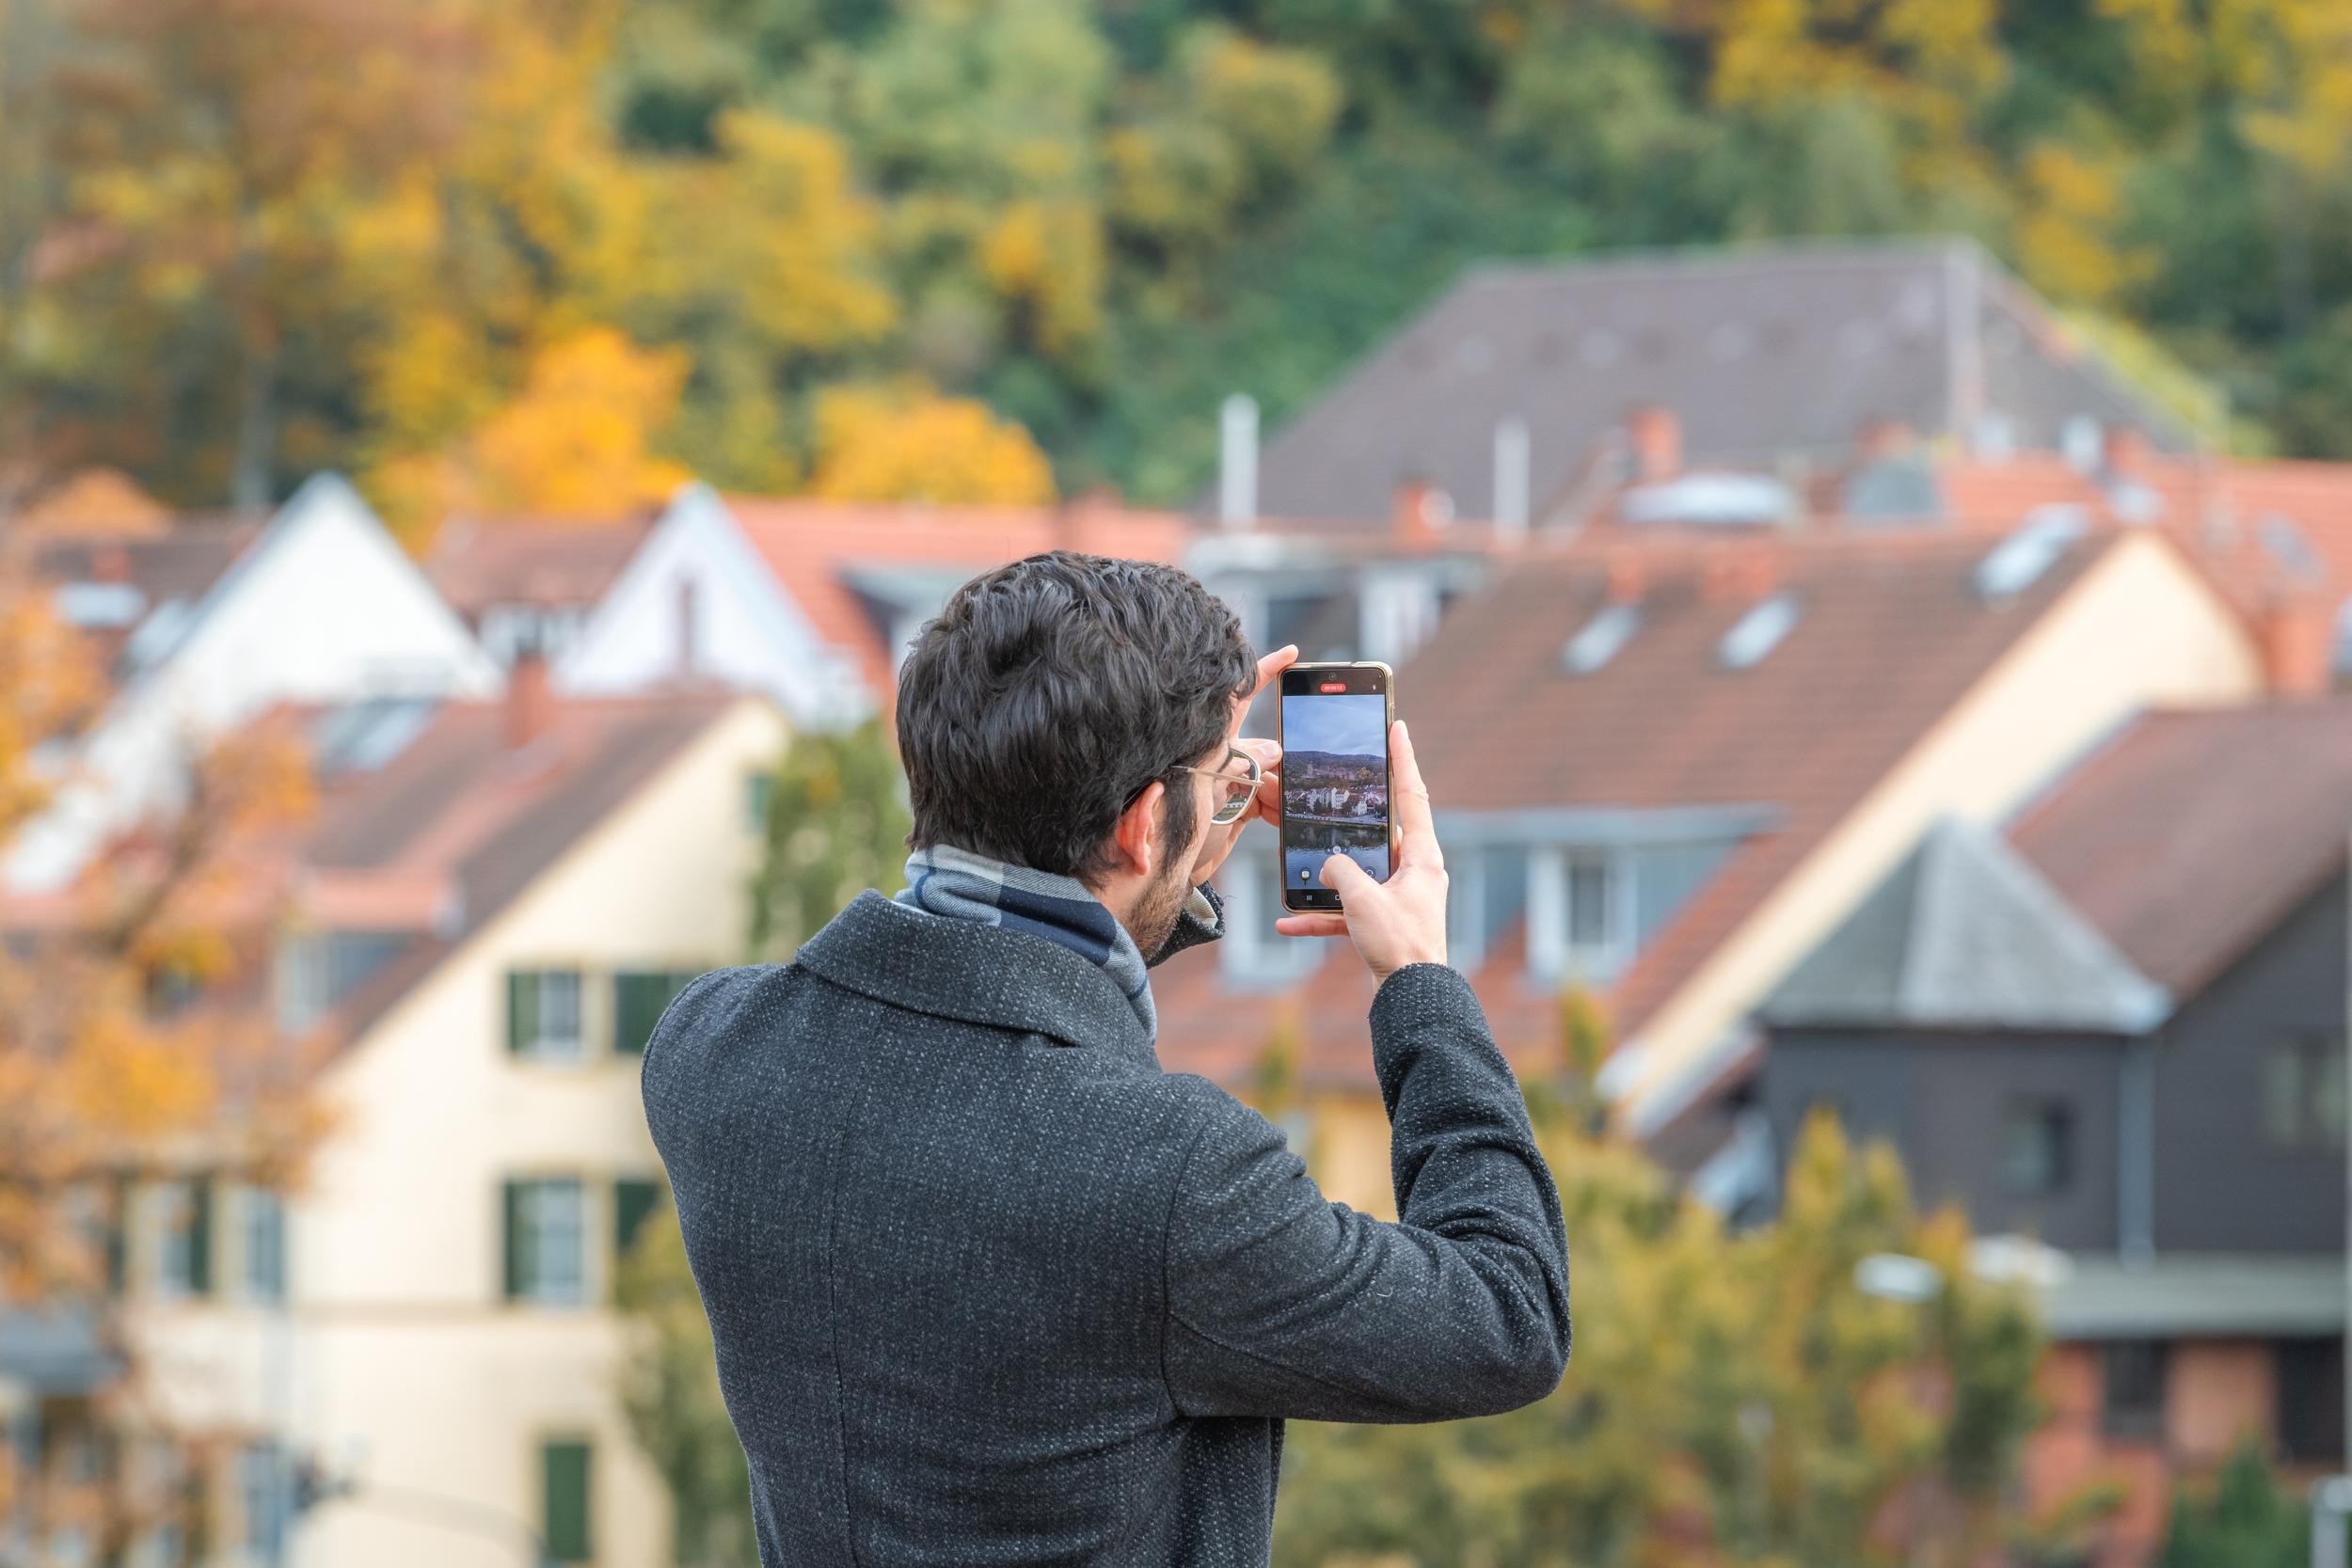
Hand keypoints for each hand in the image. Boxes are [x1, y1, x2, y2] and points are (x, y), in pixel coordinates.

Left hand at [1187, 645, 1294, 887]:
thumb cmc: (1168, 824)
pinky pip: (1265, 801)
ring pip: (1269, 775)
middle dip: (1279, 761)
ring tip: (1271, 808)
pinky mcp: (1235, 810)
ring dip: (1277, 791)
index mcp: (1209, 741)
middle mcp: (1220, 758)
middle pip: (1263, 746)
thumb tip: (1274, 749)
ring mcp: (1228, 784)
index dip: (1265, 671)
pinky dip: (1275, 808)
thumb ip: (1240, 763)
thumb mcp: (1203, 786)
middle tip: (1278, 783)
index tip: (1290, 654)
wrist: (1157, 874)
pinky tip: (1278, 816)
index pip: (1239, 697)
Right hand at [1275, 719, 1446, 982]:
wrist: (1411, 999)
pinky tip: (1287, 923)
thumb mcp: (1363, 899)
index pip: (1412, 795)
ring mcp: (1397, 898)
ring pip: (1356, 872)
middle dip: (1347, 815)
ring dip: (1325, 872)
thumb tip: (1327, 864)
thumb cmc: (1400, 947)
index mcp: (1421, 857)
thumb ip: (1340, 870)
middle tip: (1328, 787)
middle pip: (1377, 831)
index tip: (1396, 727)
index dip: (1402, 759)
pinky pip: (1346, 910)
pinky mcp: (1382, 924)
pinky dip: (1320, 914)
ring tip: (1296, 856)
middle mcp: (1413, 872)